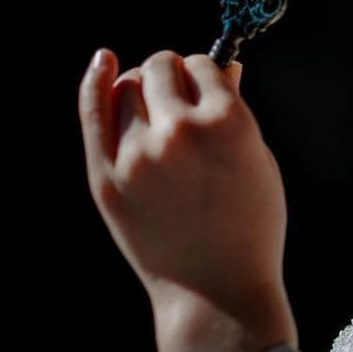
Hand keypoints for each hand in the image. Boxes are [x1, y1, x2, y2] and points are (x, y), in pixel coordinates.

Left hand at [77, 48, 290, 322]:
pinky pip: (93, 111)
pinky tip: (103, 61)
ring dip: (142, 86)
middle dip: (172, 74)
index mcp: (228, 123)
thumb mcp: (258, 162)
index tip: (206, 89)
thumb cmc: (249, 225)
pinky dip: (97, 80)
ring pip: (128, 86)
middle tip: (177, 96)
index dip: (206, 74)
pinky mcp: (106, 177)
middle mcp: (180, 132)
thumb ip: (235, 111)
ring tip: (152, 106)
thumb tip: (225, 68)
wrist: (215, 290)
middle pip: (162, 67)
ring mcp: (138, 155)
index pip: (204, 65)